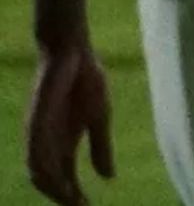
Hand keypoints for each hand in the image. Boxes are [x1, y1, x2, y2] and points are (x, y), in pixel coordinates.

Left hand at [25, 40, 112, 204]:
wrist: (72, 52)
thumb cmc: (86, 81)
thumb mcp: (100, 119)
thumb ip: (101, 147)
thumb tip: (108, 178)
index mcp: (65, 142)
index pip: (65, 176)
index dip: (73, 194)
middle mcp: (48, 143)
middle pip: (48, 180)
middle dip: (62, 196)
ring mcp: (40, 133)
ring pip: (38, 171)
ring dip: (52, 188)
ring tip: (69, 197)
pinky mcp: (36, 121)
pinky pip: (35, 150)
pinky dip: (43, 168)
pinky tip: (54, 177)